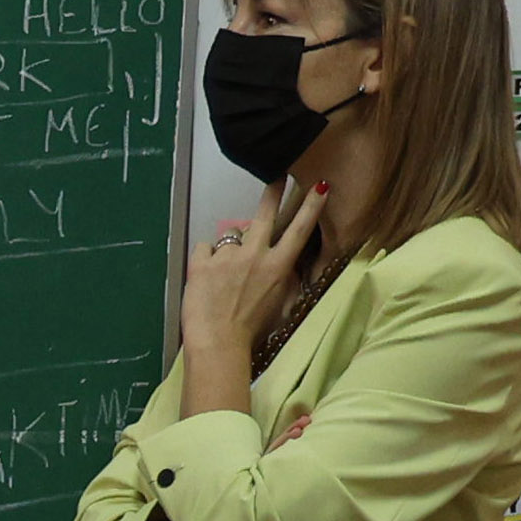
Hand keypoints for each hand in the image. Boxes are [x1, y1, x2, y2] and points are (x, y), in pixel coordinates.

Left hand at [180, 179, 323, 388]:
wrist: (219, 344)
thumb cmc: (251, 331)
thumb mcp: (278, 304)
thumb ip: (279, 277)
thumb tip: (280, 263)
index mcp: (278, 266)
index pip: (300, 229)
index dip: (311, 206)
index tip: (318, 185)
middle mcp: (256, 255)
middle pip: (265, 214)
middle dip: (273, 192)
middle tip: (277, 176)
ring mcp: (227, 257)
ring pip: (229, 236)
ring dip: (228, 248)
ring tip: (223, 275)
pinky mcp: (201, 262)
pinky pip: (204, 249)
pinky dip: (204, 260)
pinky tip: (205, 278)